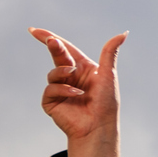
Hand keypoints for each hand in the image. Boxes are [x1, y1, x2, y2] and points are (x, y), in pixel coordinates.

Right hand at [30, 28, 123, 156]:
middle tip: (51, 40)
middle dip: (53, 47)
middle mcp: (70, 76)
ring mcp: (60, 88)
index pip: (65, 48)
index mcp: (83, 67)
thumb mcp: (108, 74)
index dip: (50, 38)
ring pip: (53, 72)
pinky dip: (63, 89)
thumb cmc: (106, 102)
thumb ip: (110, 53)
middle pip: (57, 56)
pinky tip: (76, 94)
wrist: (98, 126)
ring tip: (75, 78)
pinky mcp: (51, 101)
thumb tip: (123, 34)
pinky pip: (51, 89)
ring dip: (63, 72)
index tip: (34, 31)